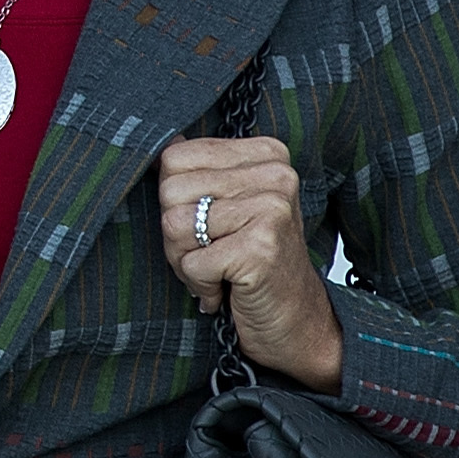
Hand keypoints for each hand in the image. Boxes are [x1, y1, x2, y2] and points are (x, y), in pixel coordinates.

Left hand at [155, 134, 343, 389]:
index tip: (205, 223)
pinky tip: (226, 289)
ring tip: (218, 270)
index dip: (174, 199)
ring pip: (174, 225)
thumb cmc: (252, 261)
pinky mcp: (261, 248)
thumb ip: (197, 171)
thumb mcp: (226, 205)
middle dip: (176, 233)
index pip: (174, 157)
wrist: (297, 319)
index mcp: (266, 154)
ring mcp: (272, 209)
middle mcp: (275, 174)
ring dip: (185, 260)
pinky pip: (191, 263)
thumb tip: (162, 138)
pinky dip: (200, 285)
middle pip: (170, 190)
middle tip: (210, 254)